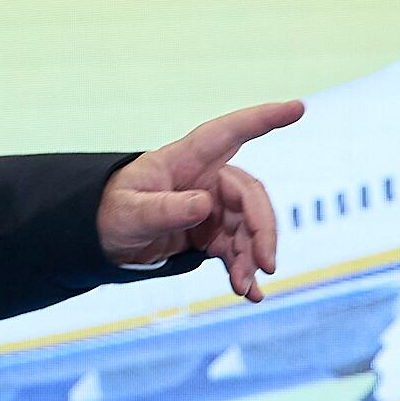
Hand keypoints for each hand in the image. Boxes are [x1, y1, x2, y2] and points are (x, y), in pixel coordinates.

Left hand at [97, 99, 303, 300]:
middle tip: (265, 264)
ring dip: (252, 257)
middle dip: (262, 229)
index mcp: (186, 159)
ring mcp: (213, 206)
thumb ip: (164, 209)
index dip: (263, 118)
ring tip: (245, 286)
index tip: (297, 107)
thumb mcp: (130, 212)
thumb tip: (204, 205)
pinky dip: (244, 270)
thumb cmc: (111, 212)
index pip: (229, 132)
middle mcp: (206, 179)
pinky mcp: (211, 232)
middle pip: (250, 196)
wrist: (103, 238)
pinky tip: (250, 293)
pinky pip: (238, 249)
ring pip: (249, 227)